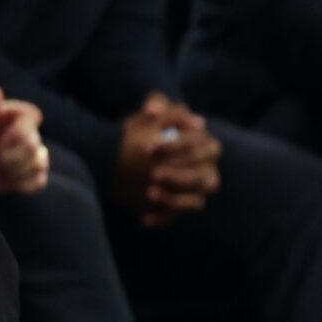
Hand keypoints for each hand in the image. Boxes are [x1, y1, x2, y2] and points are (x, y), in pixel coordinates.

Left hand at [0, 86, 48, 194]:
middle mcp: (26, 134)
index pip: (32, 116)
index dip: (18, 131)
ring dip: (17, 170)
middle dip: (13, 155)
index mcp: (13, 117)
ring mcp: (31, 156)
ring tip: (0, 169)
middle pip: (35, 144)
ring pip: (40, 163)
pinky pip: (39, 181)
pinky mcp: (30, 177)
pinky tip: (8, 179)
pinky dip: (24, 183)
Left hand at [111, 92, 222, 225]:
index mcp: (201, 143)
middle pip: (206, 176)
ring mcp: (192, 190)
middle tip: (153, 173)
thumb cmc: (138, 134)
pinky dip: (163, 218)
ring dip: (176, 198)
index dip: (177, 147)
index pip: (201, 145)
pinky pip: (178, 217)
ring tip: (150, 193)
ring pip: (198, 200)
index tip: (149, 148)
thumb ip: (156, 103)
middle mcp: (204, 168)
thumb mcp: (145, 115)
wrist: (115, 161)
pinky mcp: (177, 207)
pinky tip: (145, 218)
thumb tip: (157, 110)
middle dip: (181, 175)